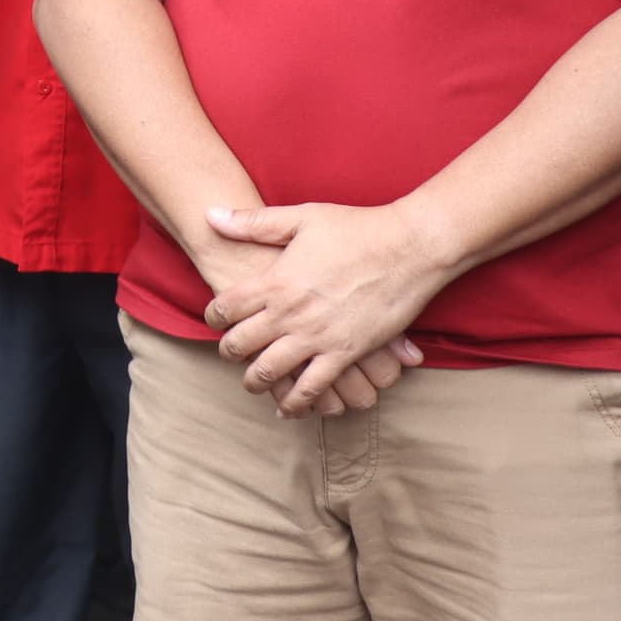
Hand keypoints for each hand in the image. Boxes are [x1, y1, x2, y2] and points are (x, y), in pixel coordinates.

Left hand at [202, 200, 450, 415]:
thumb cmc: (355, 228)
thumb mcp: (300, 217)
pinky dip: (296, 402)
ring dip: (255, 382)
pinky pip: (312, 388)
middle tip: (229, 353)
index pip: (225, 308)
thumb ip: (252, 222)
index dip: (214, 316)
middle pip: (241, 345)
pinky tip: (288, 407)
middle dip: (228, 352)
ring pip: (270, 372)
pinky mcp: (346, 354)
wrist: (409, 247)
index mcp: (275, 281)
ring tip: (252, 383)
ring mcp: (317, 337)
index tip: (215, 319)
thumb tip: (210, 213)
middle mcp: (290, 313)